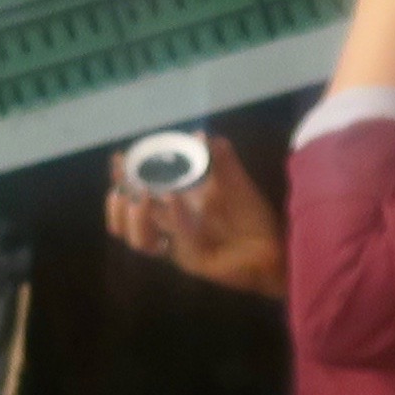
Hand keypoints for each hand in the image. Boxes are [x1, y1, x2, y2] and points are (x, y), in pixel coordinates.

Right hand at [104, 146, 283, 296]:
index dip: (124, 178)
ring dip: (134, 217)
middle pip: (130, 217)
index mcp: (175, 205)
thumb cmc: (252, 216)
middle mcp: (171, 226)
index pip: (137, 192)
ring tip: (141, 195)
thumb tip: (199, 135)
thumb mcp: (234, 181)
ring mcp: (178, 244)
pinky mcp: (192, 259)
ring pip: (138, 238)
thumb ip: (218, 159)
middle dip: (119, 198)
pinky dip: (174, 217)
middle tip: (124, 182)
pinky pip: (177, 240)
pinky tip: (175, 198)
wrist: (275, 248)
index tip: (119, 159)